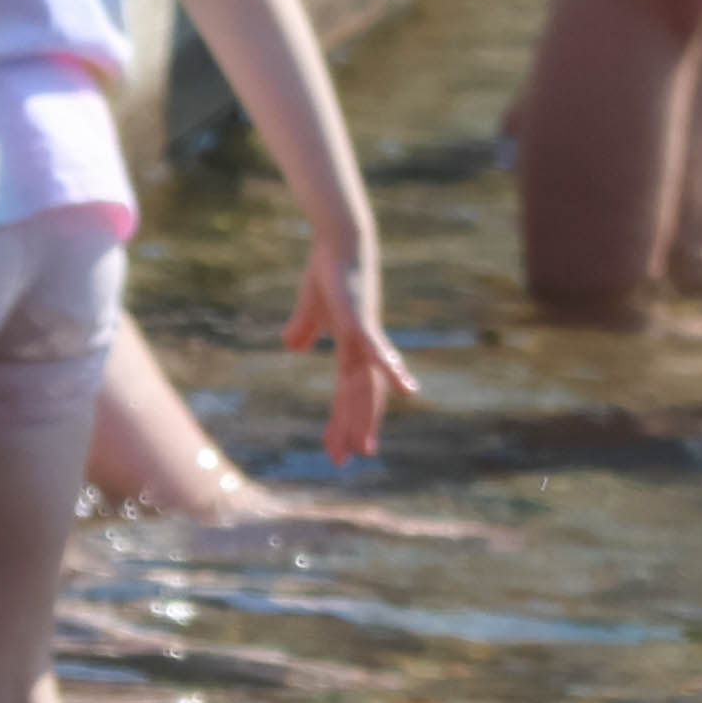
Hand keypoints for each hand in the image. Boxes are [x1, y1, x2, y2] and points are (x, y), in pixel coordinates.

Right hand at [288, 244, 412, 460]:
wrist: (340, 242)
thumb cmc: (328, 270)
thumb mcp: (310, 308)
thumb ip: (303, 329)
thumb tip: (293, 346)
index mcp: (354, 349)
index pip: (350, 392)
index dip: (345, 420)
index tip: (339, 448)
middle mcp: (366, 349)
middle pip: (361, 397)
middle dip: (354, 428)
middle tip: (346, 460)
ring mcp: (367, 338)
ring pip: (366, 386)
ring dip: (364, 417)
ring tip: (362, 448)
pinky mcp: (363, 324)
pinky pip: (379, 353)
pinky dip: (393, 373)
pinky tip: (408, 392)